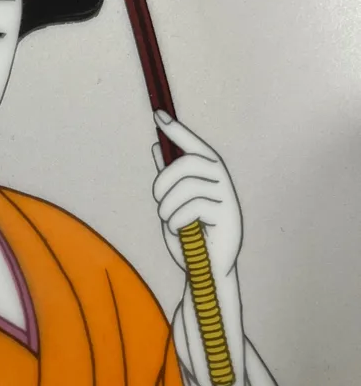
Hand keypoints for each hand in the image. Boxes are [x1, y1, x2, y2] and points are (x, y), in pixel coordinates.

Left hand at [151, 111, 242, 278]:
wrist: (205, 269)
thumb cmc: (190, 236)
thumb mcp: (174, 204)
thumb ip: (169, 179)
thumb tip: (158, 147)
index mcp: (211, 176)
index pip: (196, 147)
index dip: (178, 131)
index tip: (159, 115)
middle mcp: (223, 182)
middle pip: (189, 164)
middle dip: (164, 180)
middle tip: (157, 198)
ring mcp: (227, 199)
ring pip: (188, 187)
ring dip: (168, 206)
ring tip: (167, 220)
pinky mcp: (228, 218)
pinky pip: (193, 208)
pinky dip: (176, 219)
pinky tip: (177, 229)